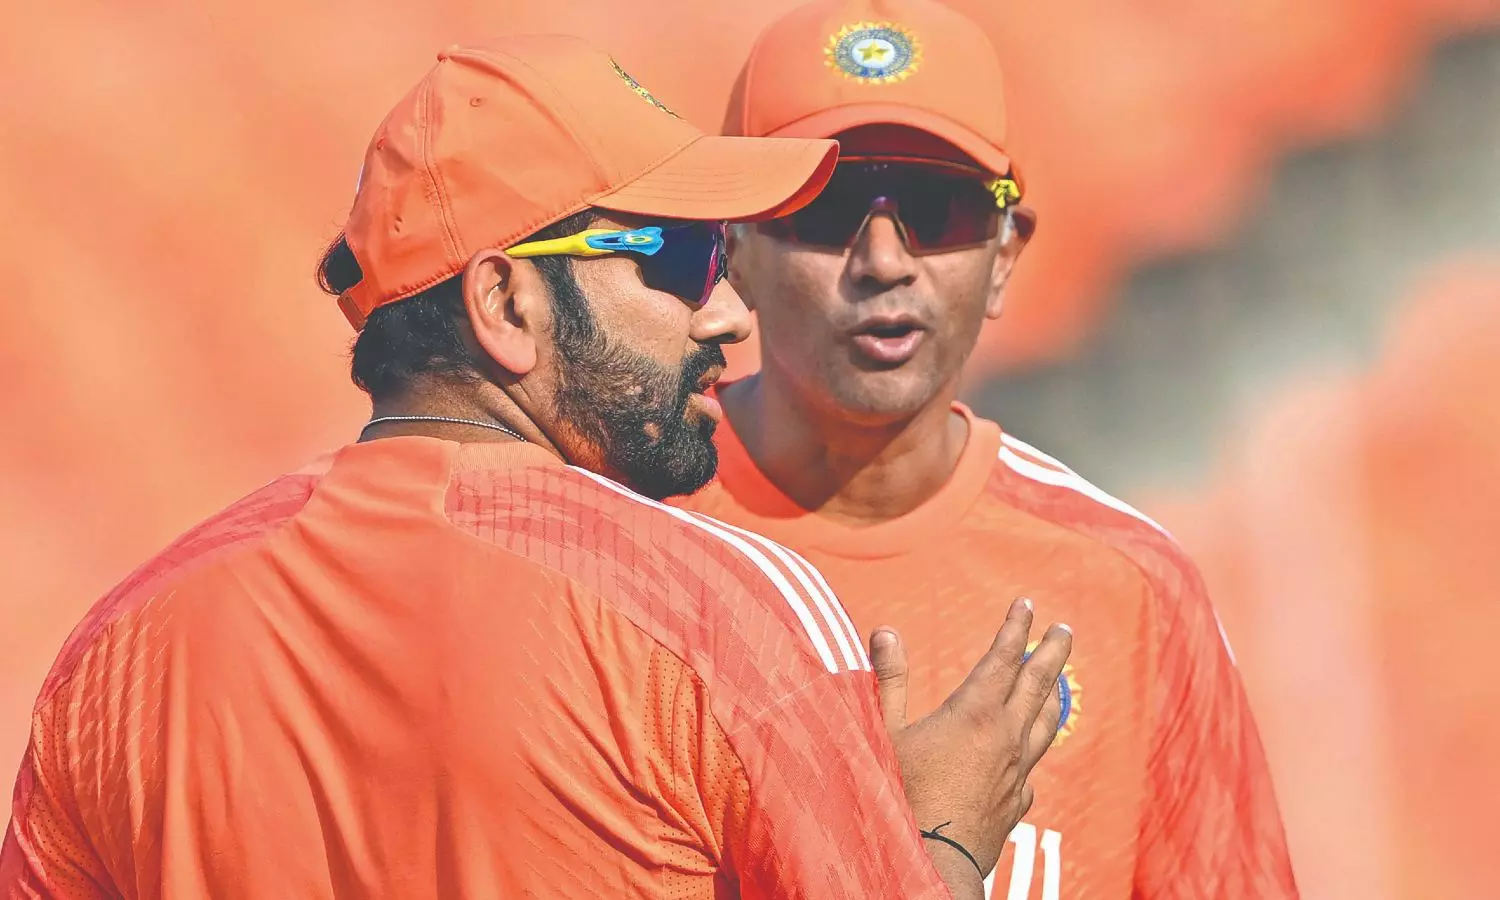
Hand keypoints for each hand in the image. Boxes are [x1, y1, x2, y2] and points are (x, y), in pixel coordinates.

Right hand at [870, 598, 1070, 897]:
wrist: (930, 860)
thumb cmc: (900, 793)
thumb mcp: (885, 731)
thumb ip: (889, 680)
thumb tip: (886, 632)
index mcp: (975, 713)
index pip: (1003, 658)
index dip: (1015, 628)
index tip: (1027, 605)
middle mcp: (1005, 737)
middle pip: (1037, 685)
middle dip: (1050, 652)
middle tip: (1064, 630)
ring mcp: (1015, 772)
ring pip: (1043, 724)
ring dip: (1052, 696)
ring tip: (1060, 681)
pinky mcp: (1016, 803)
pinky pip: (1030, 768)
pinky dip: (1031, 750)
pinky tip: (1028, 753)